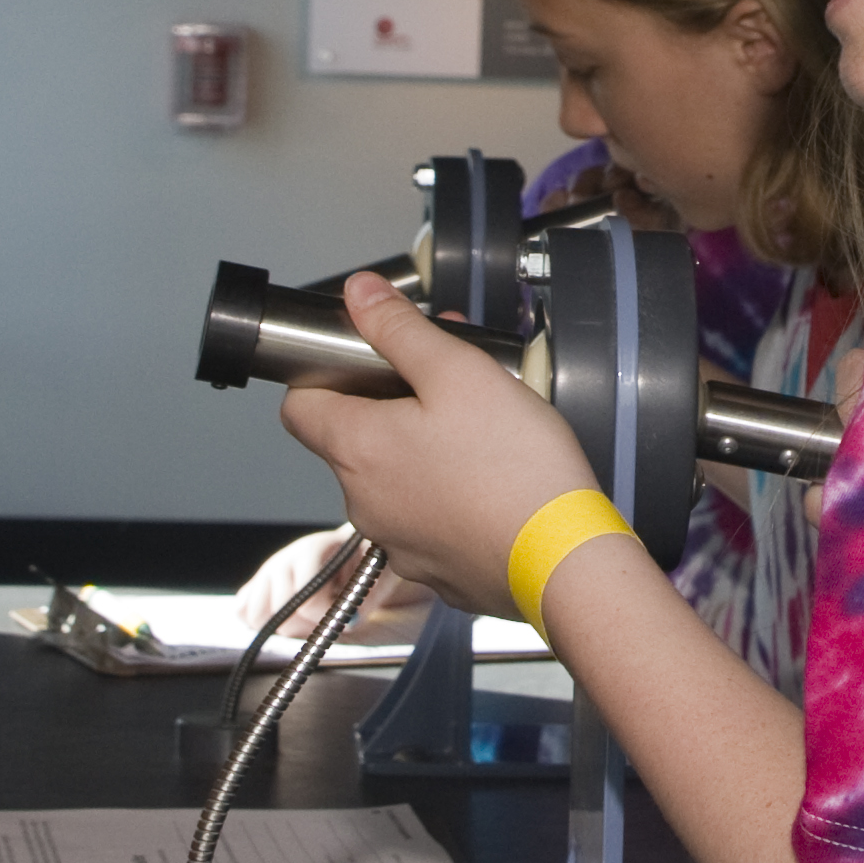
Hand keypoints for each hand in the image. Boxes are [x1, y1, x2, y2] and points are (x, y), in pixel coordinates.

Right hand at [227, 526, 428, 635]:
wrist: (354, 549)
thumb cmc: (364, 564)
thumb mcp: (372, 578)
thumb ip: (362, 601)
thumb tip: (348, 621)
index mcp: (311, 550)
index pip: (307, 601)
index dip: (327, 618)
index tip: (344, 615)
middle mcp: (282, 559)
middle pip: (281, 616)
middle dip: (308, 625)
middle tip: (326, 614)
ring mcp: (266, 571)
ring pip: (256, 617)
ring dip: (283, 624)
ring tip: (306, 615)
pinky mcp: (256, 583)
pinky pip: (242, 612)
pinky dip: (258, 621)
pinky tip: (284, 615)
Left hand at [279, 273, 599, 616]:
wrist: (564, 562)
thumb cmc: (516, 470)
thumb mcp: (460, 372)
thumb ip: (401, 329)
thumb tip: (359, 294)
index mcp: (357, 448)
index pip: (299, 405)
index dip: (325, 375)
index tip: (367, 363)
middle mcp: (363, 501)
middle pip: (353, 439)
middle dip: (391, 405)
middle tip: (448, 385)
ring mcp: (395, 540)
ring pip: (391, 479)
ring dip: (420, 450)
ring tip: (481, 433)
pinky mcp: (433, 568)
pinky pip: (425, 520)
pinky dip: (446, 496)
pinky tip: (490, 482)